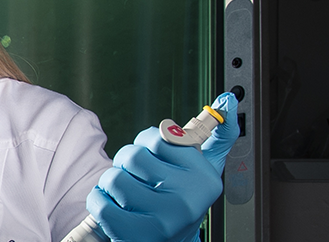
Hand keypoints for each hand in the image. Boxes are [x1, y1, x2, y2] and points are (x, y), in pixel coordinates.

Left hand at [85, 93, 239, 241]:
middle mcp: (188, 201)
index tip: (153, 155)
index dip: (146, 143)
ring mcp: (163, 220)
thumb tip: (229, 99)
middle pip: (133, 156)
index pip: (159, 137)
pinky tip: (114, 206)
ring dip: (111, 182)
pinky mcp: (136, 235)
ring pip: (114, 177)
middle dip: (126, 162)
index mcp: (205, 179)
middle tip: (135, 176)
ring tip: (124, 193)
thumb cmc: (182, 200)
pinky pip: (101, 202)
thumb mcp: (204, 169)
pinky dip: (100, 200)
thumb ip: (217, 136)